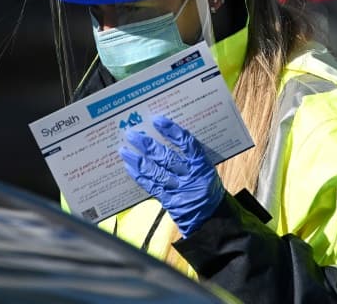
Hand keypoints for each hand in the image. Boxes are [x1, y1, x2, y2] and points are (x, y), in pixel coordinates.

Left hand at [119, 115, 224, 236]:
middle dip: (147, 145)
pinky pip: (152, 186)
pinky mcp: (169, 201)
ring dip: (137, 161)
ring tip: (123, 150)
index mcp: (202, 165)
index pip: (188, 144)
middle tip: (131, 134)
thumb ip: (190, 155)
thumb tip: (167, 134)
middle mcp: (190, 176)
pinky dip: (139, 176)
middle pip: (166, 157)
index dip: (172, 131)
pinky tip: (129, 167)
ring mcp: (179, 189)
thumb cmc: (206, 186)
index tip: (157, 120)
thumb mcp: (206, 169)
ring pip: (155, 172)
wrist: (212, 218)